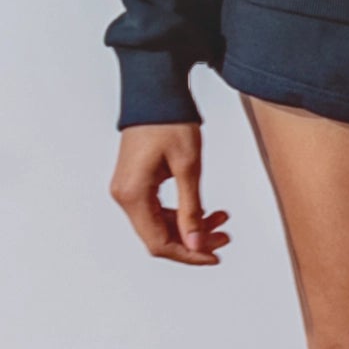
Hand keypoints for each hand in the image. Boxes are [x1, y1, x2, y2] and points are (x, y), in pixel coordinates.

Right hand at [110, 122, 230, 264]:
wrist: (154, 92)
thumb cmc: (168, 122)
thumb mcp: (188, 167)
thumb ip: (192, 210)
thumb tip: (196, 244)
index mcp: (133, 195)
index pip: (158, 242)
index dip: (188, 254)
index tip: (214, 255)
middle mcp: (124, 196)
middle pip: (158, 236)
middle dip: (193, 241)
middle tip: (224, 237)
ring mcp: (128, 189)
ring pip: (159, 224)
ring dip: (190, 227)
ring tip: (220, 219)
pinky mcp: (135, 182)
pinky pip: (157, 209)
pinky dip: (181, 214)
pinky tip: (205, 210)